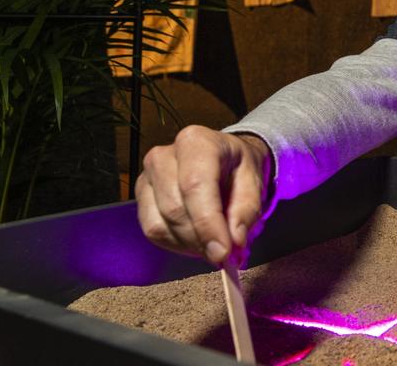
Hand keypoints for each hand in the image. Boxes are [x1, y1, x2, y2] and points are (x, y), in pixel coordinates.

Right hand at [135, 125, 270, 266]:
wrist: (224, 159)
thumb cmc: (239, 169)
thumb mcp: (255, 183)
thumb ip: (247, 212)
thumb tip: (234, 244)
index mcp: (196, 142)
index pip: (195, 186)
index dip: (207, 224)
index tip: (223, 254)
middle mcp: (163, 156)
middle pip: (175, 209)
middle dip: (201, 240)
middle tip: (228, 255)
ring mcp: (147, 176)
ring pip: (160, 225)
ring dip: (190, 245)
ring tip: (215, 244)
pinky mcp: (141, 196)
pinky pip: (153, 232)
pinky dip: (177, 245)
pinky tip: (198, 241)